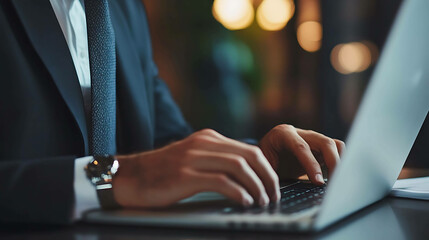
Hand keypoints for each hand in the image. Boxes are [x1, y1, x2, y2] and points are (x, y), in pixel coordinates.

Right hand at [112, 129, 279, 207]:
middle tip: (273, 195)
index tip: (273, 186)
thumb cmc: (162, 172)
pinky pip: (221, 181)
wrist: (130, 177)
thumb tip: (244, 176)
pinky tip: (245, 202)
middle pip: (249, 155)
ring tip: (262, 201)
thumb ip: (215, 160)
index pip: (248, 150)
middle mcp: (203, 143)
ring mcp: (193, 157)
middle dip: (268, 177)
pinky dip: (239, 192)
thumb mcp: (192, 157)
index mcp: (208, 138)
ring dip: (256, 186)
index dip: (266, 169)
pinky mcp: (184, 175)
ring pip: (239, 167)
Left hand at [259, 124, 344, 183]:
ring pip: (334, 145)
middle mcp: (299, 133)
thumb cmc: (262, 162)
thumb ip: (272, 174)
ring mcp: (312, 138)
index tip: (318, 182)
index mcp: (282, 134)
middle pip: (324, 142)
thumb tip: (280, 191)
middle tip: (335, 183)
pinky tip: (337, 177)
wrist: (262, 155)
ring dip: (340, 162)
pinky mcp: (320, 146)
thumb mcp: (263, 167)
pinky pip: (337, 150)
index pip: (301, 147)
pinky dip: (341, 162)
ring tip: (338, 181)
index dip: (311, 165)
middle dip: (333, 163)